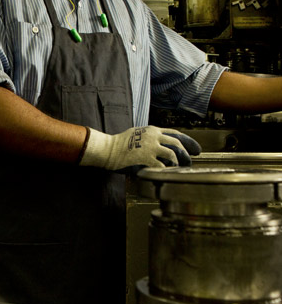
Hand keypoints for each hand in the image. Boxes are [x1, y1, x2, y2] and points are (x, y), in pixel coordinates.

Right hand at [80, 126, 200, 169]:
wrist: (108, 148)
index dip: (188, 141)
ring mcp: (150, 147)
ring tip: (179, 168)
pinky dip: (167, 171)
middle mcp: (153, 136)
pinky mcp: (146, 158)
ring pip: (172, 154)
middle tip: (191, 160)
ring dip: (178, 162)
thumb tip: (161, 144)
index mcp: (152, 130)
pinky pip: (162, 166)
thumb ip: (151, 137)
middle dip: (186, 153)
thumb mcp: (138, 134)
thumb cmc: (120, 143)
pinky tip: (168, 174)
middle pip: (177, 143)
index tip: (195, 148)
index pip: (175, 134)